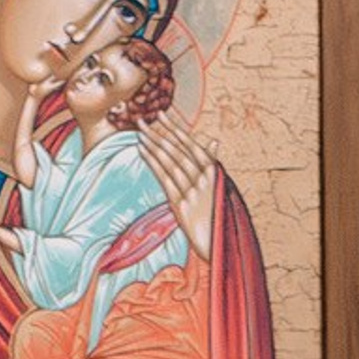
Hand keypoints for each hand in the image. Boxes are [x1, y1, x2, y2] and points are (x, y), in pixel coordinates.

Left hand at [139, 116, 220, 261]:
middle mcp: (204, 179)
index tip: (162, 113)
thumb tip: (214, 140)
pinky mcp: (183, 204)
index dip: (175, 128)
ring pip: (170, 162)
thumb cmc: (218, 213)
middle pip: (177, 151)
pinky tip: (142, 152)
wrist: (219, 244)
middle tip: (141, 119)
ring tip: (139, 133)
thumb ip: (213, 163)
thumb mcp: (219, 186)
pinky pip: (165, 179)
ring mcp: (193, 191)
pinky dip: (153, 163)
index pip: (191, 144)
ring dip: (153, 145)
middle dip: (158, 133)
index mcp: (214, 172)